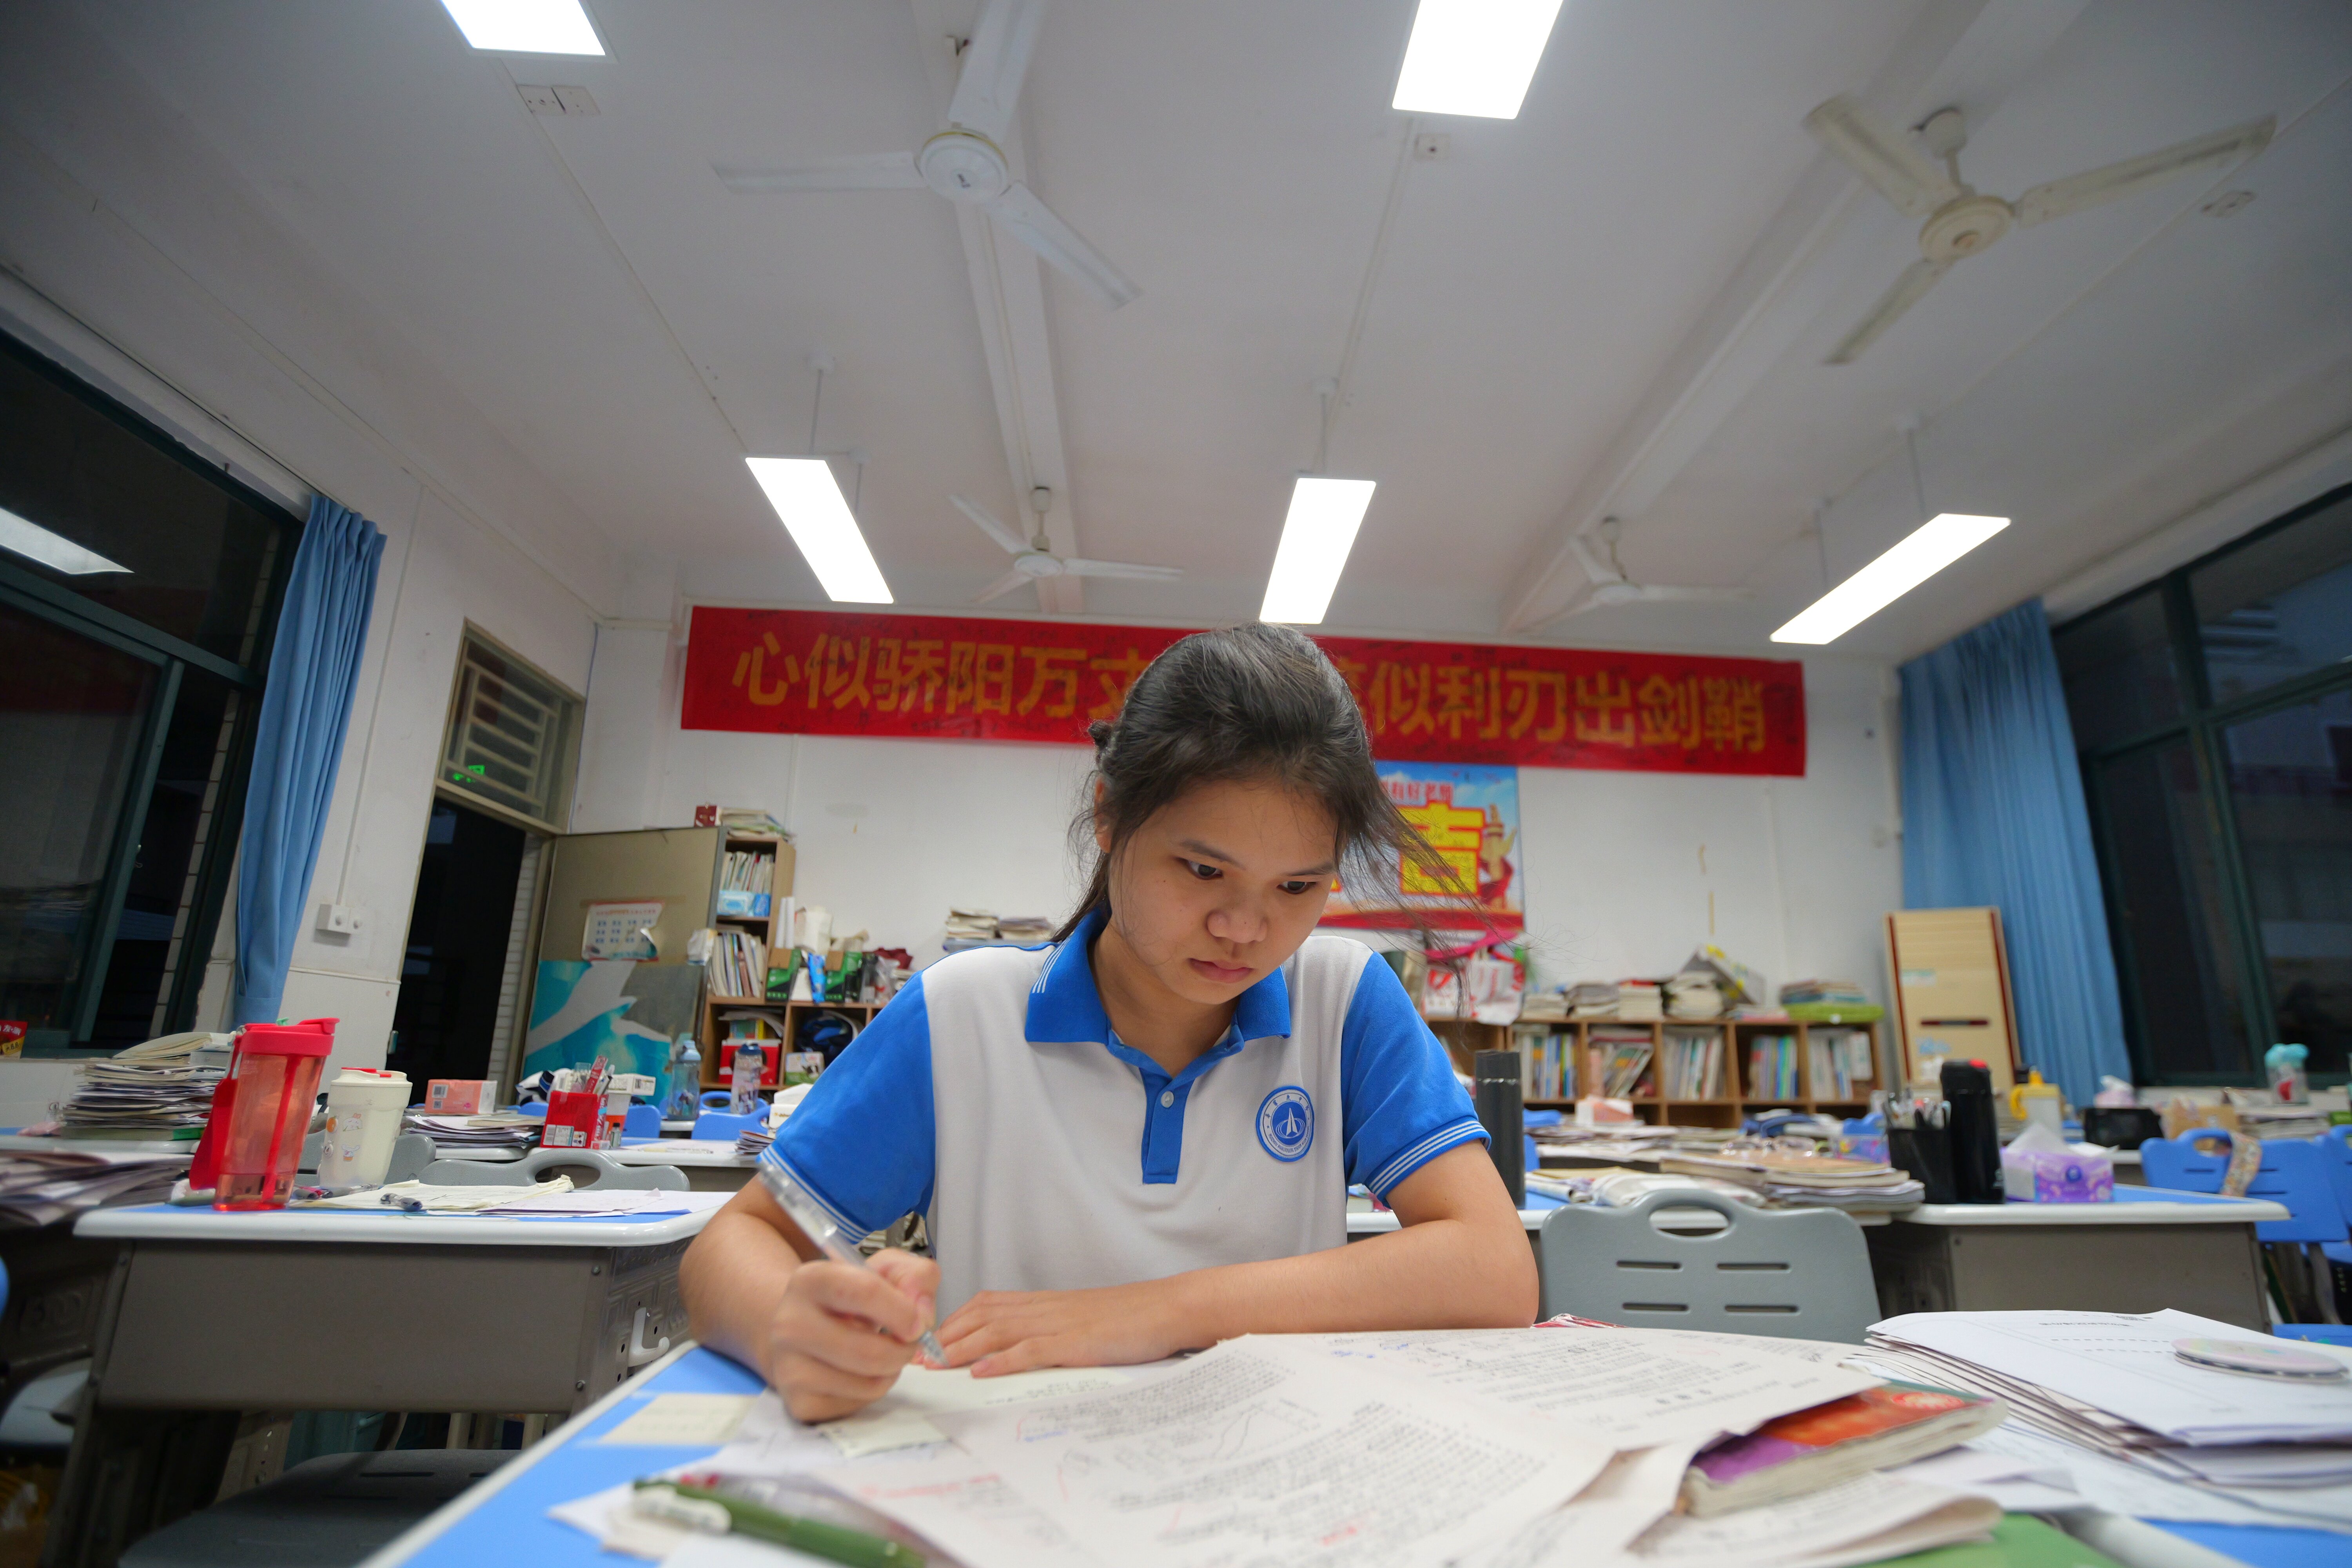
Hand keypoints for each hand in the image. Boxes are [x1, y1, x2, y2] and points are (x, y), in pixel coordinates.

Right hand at [761, 1249, 939, 1421]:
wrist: (802, 1328)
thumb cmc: (848, 1297)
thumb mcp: (883, 1270)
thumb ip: (915, 1276)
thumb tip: (922, 1315)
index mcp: (810, 1280)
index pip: (866, 1292)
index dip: (903, 1310)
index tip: (918, 1323)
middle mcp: (790, 1323)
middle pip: (870, 1352)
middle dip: (904, 1350)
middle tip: (908, 1342)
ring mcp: (790, 1367)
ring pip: (868, 1383)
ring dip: (892, 1370)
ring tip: (883, 1352)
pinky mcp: (800, 1402)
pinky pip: (858, 1404)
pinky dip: (873, 1390)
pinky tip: (862, 1371)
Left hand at [936, 1279, 1194, 1375]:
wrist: (1169, 1308)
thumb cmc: (1130, 1318)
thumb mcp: (1082, 1320)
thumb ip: (1051, 1330)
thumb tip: (1019, 1349)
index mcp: (1045, 1303)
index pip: (987, 1304)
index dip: (953, 1321)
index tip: (926, 1340)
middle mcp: (1045, 1308)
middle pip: (982, 1315)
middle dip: (944, 1336)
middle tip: (913, 1356)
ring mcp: (1060, 1323)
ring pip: (998, 1330)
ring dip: (961, 1348)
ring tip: (933, 1366)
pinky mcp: (1076, 1342)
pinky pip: (1032, 1350)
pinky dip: (1002, 1360)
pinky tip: (981, 1372)